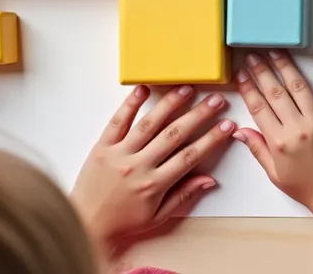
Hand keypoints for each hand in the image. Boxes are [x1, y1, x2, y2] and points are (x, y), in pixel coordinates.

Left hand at [70, 85, 233, 249]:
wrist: (85, 225)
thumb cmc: (122, 222)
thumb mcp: (157, 216)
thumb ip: (184, 196)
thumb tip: (209, 180)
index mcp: (154, 184)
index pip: (190, 156)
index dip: (212, 139)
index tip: (227, 125)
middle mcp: (138, 166)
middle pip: (174, 134)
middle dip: (199, 115)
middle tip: (216, 100)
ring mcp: (119, 154)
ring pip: (149, 123)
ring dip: (170, 104)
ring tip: (187, 88)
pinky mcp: (101, 147)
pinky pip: (117, 121)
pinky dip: (130, 104)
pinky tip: (143, 89)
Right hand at [233, 51, 312, 273]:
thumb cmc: (307, 188)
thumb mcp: (275, 174)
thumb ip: (258, 149)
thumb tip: (239, 131)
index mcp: (279, 142)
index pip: (258, 108)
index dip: (248, 88)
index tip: (240, 74)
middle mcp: (297, 129)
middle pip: (275, 93)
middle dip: (262, 71)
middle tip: (253, 55)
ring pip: (299, 88)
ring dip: (286, 66)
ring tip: (276, 51)